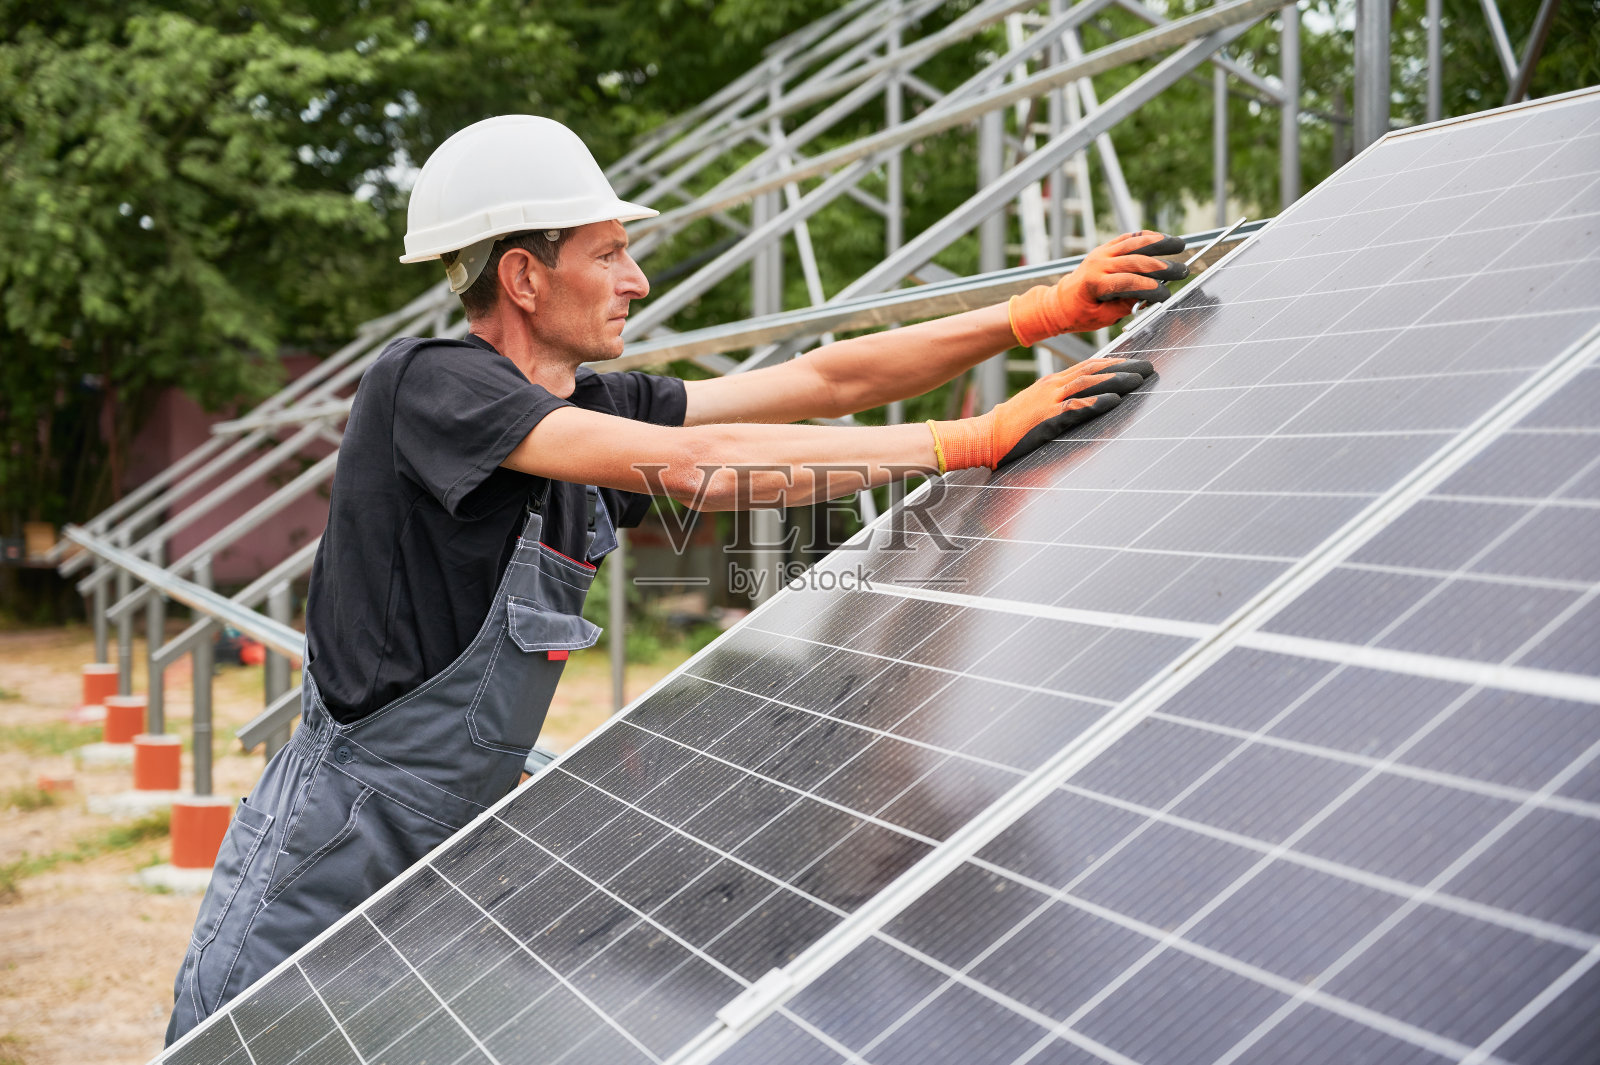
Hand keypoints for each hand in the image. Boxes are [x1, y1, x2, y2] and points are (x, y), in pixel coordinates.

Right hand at [928, 356, 1152, 470]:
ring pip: (1090, 383)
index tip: (1133, 362)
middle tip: (1148, 366)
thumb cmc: (1009, 428)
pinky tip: (1116, 400)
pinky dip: (1098, 402)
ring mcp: (1050, 400)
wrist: (984, 437)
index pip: (1088, 366)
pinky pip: (1078, 407)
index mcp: (1051, 382)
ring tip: (1141, 379)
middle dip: (1123, 366)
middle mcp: (1053, 386)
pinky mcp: (1048, 418)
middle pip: (1094, 369)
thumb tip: (1080, 404)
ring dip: (1118, 380)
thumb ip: (1058, 403)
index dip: (1113, 362)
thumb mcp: (1036, 408)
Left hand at [1008, 231, 1188, 343]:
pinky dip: (1146, 237)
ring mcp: (1101, 253)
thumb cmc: (1081, 314)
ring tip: (1179, 245)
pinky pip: (1127, 238)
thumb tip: (1151, 295)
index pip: (1128, 283)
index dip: (1150, 289)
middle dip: (1162, 267)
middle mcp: (1098, 264)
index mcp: (1095, 284)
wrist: (1060, 301)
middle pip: (1135, 261)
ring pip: (1133, 244)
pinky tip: (1162, 238)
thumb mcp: (1102, 317)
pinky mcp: (1105, 248)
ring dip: (1159, 243)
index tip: (1166, 295)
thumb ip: (1125, 305)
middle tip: (1182, 271)